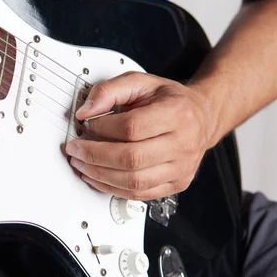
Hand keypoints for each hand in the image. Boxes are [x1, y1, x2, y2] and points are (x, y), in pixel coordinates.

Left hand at [65, 71, 216, 200]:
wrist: (202, 117)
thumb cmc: (169, 100)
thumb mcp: (141, 82)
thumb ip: (110, 90)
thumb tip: (85, 111)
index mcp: (176, 113)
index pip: (132, 127)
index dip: (103, 127)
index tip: (87, 123)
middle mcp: (183, 143)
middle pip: (131, 158)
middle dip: (94, 155)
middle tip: (75, 149)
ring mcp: (181, 167)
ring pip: (134, 181)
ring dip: (99, 175)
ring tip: (81, 164)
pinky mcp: (176, 184)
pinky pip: (139, 194)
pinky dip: (111, 188)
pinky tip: (96, 177)